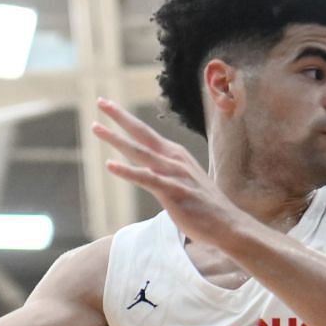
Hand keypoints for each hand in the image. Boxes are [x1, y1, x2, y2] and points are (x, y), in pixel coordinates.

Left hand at [92, 98, 245, 246]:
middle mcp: (174, 159)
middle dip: (120, 117)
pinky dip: (127, 171)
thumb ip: (167, 174)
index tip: (109, 106)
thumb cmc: (206, 207)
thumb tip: (151, 173)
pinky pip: (146, 179)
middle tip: (100, 101)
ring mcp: (174, 174)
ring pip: (140, 152)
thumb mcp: (184, 182)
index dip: (127, 120)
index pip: (146, 134)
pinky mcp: (173, 192)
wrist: (229, 225)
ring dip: (116, 139)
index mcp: (176, 156)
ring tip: (96, 127)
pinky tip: (110, 165)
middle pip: (142, 134)